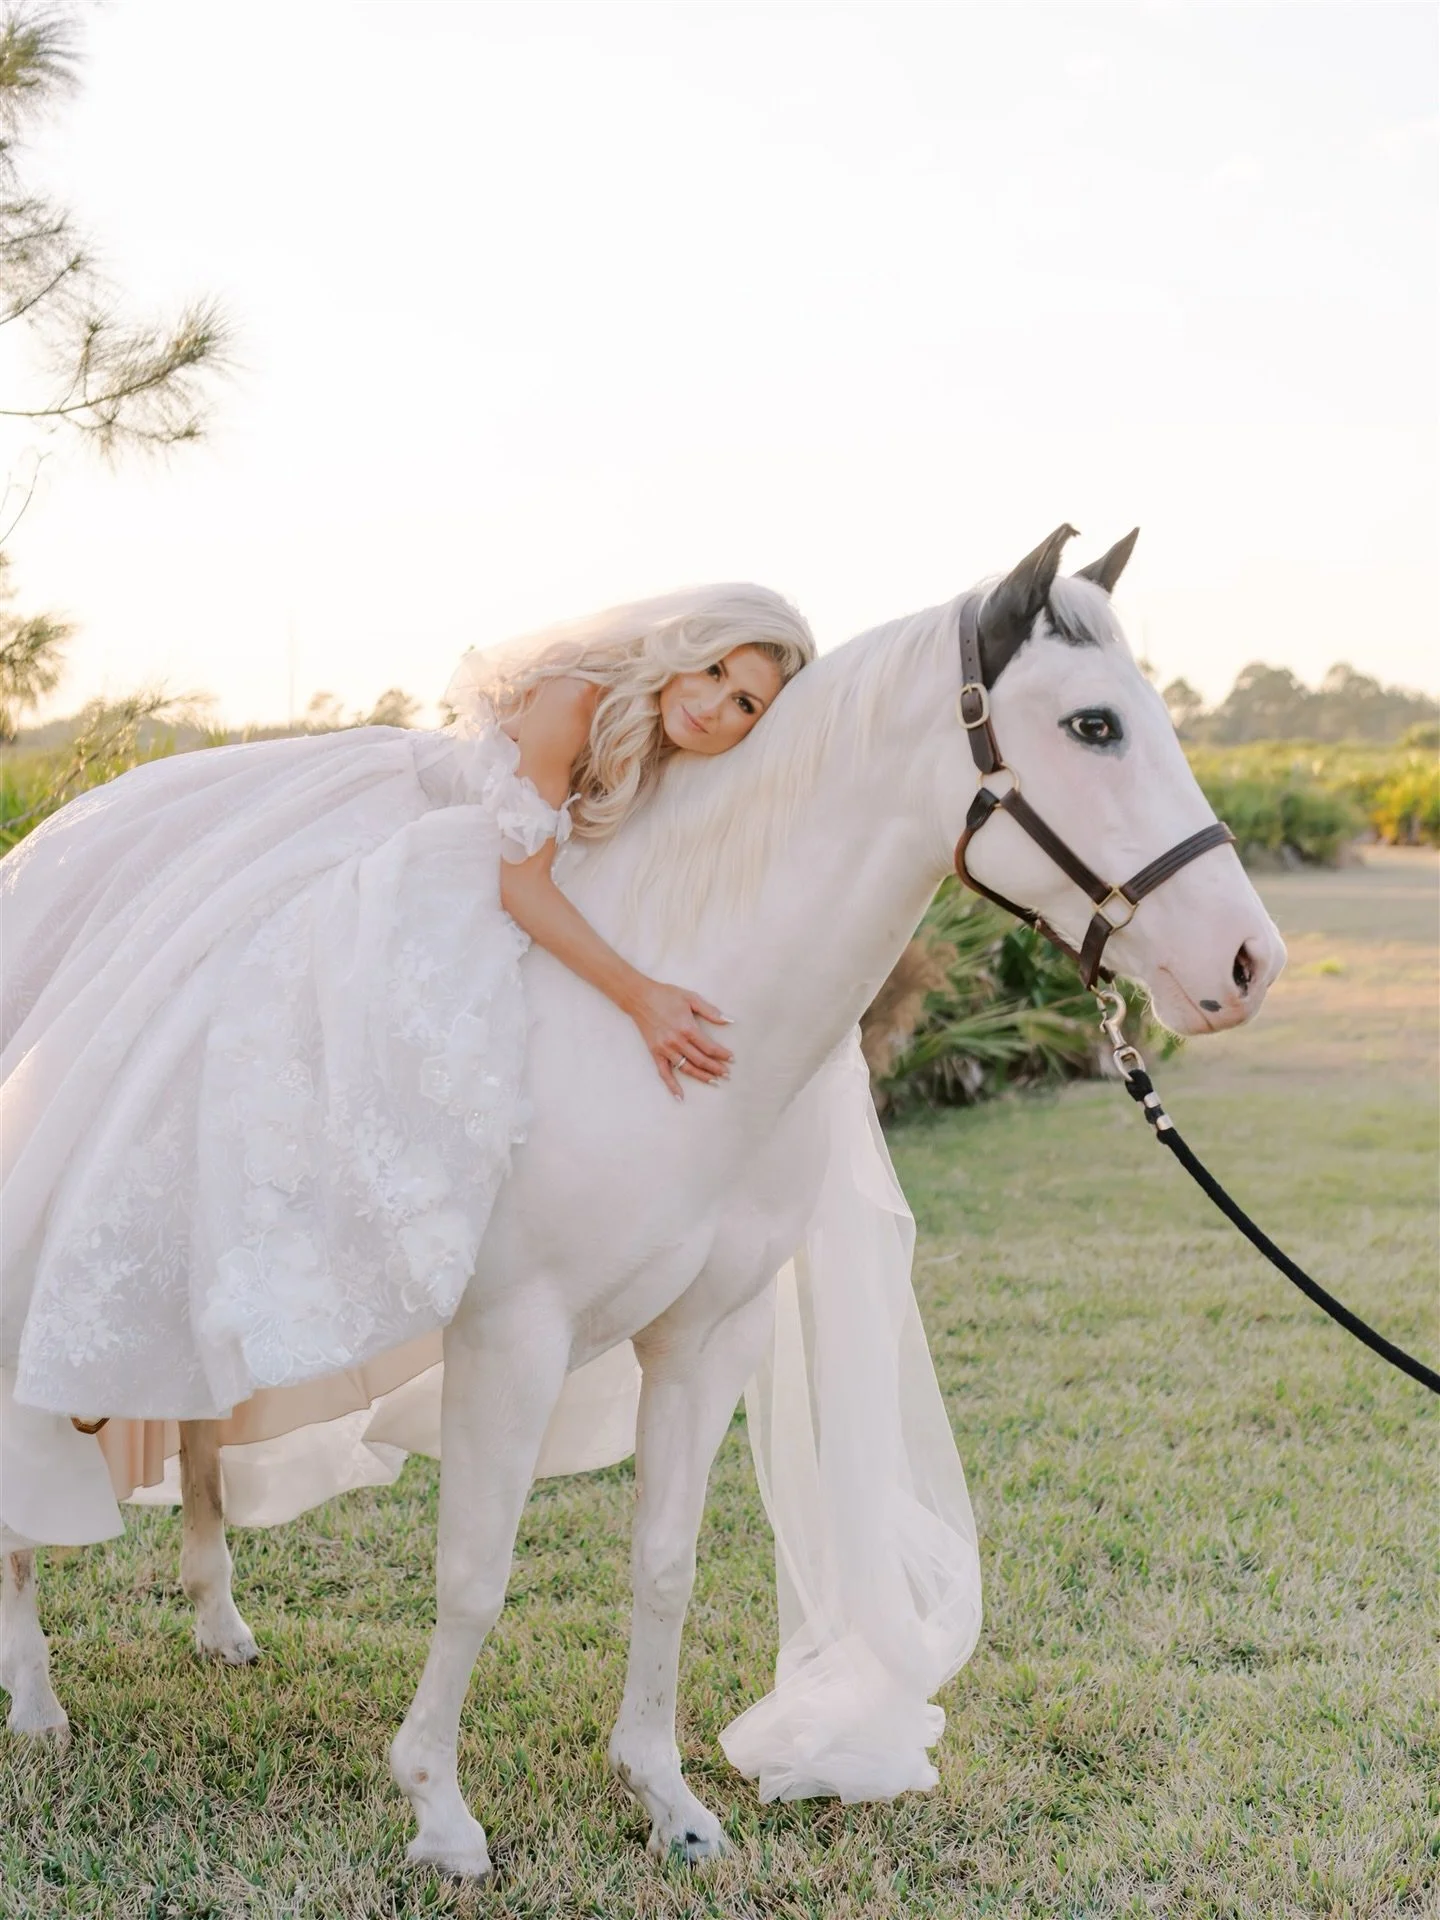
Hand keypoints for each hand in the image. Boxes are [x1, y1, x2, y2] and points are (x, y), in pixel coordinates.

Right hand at [628, 980, 732, 1099]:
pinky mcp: (655, 1053)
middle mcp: (676, 1041)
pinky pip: (664, 1073)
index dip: (722, 1054)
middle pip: (700, 1060)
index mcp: (687, 1028)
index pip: (709, 1047)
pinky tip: (680, 1097)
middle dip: (716, 1068)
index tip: (731, 1059)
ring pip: (687, 1068)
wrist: (640, 997)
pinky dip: (672, 1086)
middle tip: (727, 1074)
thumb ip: (710, 1011)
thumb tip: (729, 1020)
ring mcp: (665, 1049)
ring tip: (714, 1082)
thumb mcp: (691, 998)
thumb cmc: (666, 995)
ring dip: (702, 1077)